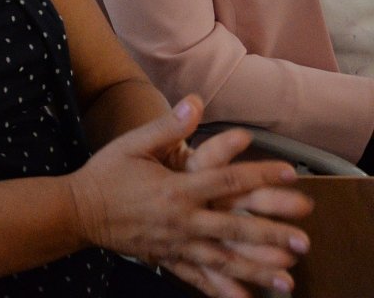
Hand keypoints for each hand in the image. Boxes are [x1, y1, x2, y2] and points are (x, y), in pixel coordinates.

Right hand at [68, 96, 309, 297]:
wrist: (78, 210)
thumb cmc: (106, 173)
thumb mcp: (133, 144)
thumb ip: (168, 126)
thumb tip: (196, 102)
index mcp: (175, 189)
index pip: (226, 181)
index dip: (260, 175)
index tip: (290, 174)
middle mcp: (181, 220)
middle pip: (233, 228)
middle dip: (270, 235)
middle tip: (303, 241)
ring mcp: (176, 244)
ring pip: (223, 260)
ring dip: (256, 270)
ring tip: (287, 280)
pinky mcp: (168, 259)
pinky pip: (199, 278)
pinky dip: (223, 290)